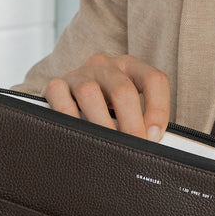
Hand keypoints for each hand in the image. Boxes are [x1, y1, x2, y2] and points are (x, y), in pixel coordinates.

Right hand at [43, 53, 170, 140]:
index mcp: (131, 67)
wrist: (71, 102)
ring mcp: (79, 73)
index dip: (158, 109)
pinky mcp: (55, 84)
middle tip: (134, 150)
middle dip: (131, 124)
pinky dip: (69, 117)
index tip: (155, 136)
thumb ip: (143, 120)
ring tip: (109, 148)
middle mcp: (105, 66)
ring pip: (89, 92)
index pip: (153, 79)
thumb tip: (152, 144)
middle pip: (122, 89)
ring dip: (101, 124)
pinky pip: (59, 96)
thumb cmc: (109, 110)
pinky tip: (79, 137)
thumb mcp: (129, 109)